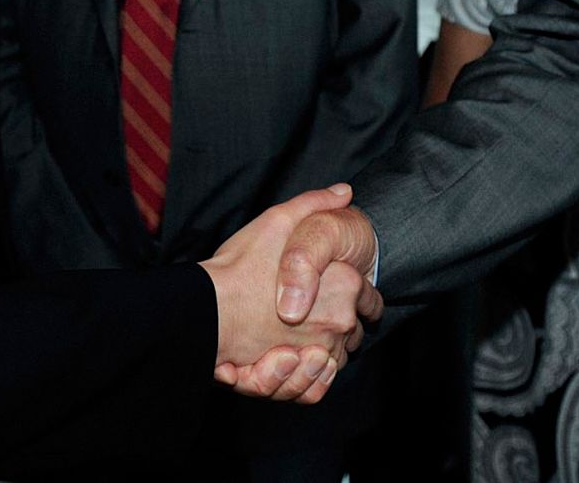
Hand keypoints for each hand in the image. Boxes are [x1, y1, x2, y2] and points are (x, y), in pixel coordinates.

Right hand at [200, 185, 378, 402]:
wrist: (209, 308)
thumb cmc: (241, 264)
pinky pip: (318, 386)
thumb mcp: (280, 220)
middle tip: (308, 313)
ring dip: (322, 351)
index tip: (336, 292)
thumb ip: (315, 203)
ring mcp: (323, 352)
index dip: (356, 294)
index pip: (370, 298)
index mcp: (346, 283)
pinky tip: (291, 359)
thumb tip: (344, 192)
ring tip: (295, 336)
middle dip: (337, 323)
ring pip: (336, 359)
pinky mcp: (302, 378)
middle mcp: (341, 321)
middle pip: (354, 330)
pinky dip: (308, 378)